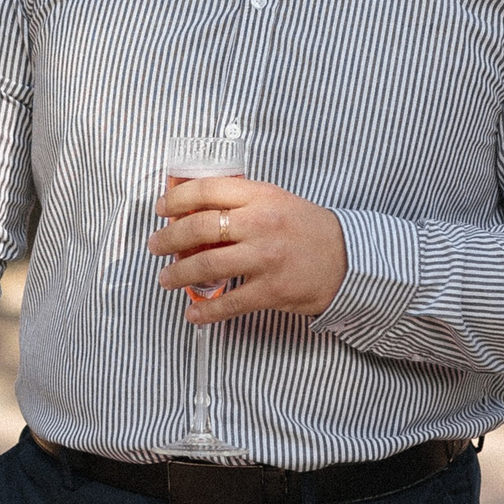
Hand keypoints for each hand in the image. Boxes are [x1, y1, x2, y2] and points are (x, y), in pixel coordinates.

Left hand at [147, 176, 347, 323]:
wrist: (348, 259)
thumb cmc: (307, 229)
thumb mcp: (276, 201)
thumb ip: (240, 203)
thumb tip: (193, 212)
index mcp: (260, 197)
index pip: (207, 190)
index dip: (176, 198)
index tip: (160, 209)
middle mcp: (261, 224)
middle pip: (200, 227)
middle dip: (168, 238)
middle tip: (155, 246)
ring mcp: (265, 258)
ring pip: (207, 265)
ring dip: (178, 274)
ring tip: (166, 279)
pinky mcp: (272, 290)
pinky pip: (229, 302)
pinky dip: (206, 311)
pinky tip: (194, 314)